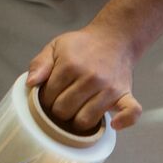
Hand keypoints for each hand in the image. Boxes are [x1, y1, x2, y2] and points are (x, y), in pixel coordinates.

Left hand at [27, 25, 144, 131]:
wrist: (114, 39)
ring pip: (86, 120)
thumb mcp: (56, 47)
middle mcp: (91, 78)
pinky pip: (130, 113)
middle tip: (63, 103)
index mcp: (70, 65)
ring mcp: (109, 88)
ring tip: (78, 110)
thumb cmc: (83, 46)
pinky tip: (113, 123)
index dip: (45, 100)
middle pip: (64, 112)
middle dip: (59, 111)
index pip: (49, 98)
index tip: (51, 96)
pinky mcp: (125, 94)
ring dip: (78, 121)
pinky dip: (124, 122)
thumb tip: (31, 83)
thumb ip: (40, 63)